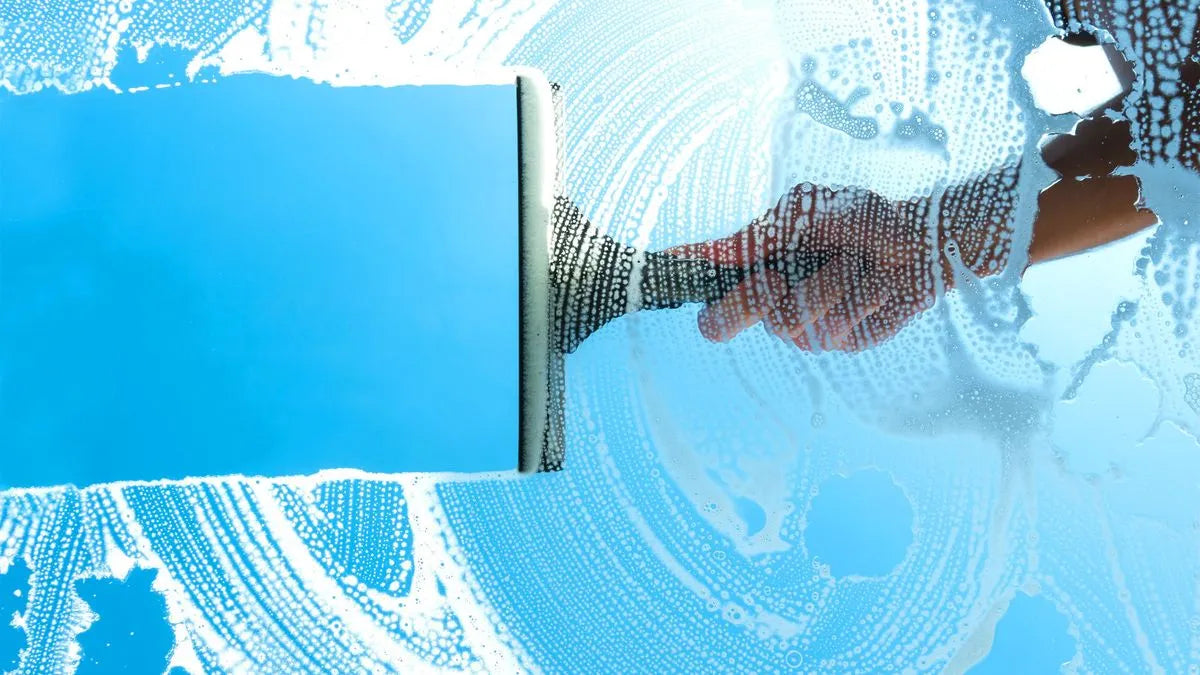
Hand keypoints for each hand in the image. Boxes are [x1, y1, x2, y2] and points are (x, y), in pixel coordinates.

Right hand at [667, 175, 1019, 351]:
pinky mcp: (840, 340)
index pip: (704, 275)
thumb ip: (757, 235)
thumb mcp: (808, 211)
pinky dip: (858, 303)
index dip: (678, 277)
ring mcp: (804, 322)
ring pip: (786, 324)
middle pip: (723, 318)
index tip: (660, 272)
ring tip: (854, 265)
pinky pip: (831, 332)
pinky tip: (876, 287)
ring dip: (828, 288)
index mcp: (758, 261)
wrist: (926, 244)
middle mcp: (773, 296)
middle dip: (744, 303)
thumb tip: (703, 253)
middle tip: (775, 279)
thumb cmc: (865, 218)